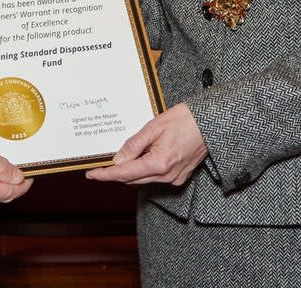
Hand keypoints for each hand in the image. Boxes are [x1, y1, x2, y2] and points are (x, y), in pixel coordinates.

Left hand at [84, 103, 206, 185]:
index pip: (124, 174)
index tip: (92, 174)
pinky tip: (143, 157)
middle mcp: (167, 176)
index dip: (106, 175)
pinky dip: (145, 170)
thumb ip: (133, 145)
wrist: (209, 123)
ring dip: (132, 170)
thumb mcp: (153, 127)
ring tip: (125, 155)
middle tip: (103, 163)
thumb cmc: (184, 120)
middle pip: (133, 179)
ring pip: (143, 179)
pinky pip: (155, 177)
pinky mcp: (180, 177)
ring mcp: (174, 179)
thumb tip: (118, 160)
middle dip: (117, 172)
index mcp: (158, 164)